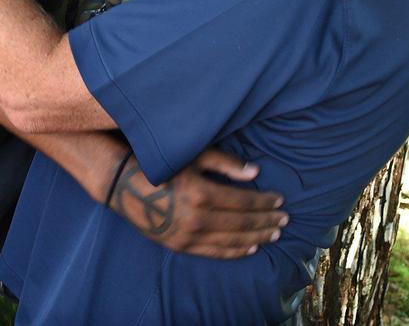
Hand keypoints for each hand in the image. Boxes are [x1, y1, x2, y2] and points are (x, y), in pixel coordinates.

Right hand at [107, 148, 287, 258]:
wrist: (123, 184)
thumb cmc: (160, 163)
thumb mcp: (192, 155)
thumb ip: (225, 163)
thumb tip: (255, 171)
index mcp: (201, 193)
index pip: (244, 201)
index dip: (266, 202)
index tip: (281, 201)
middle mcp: (197, 218)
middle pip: (243, 223)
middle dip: (267, 221)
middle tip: (285, 220)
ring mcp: (188, 235)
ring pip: (233, 241)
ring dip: (257, 238)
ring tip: (274, 234)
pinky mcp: (180, 246)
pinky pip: (215, 252)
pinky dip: (236, 251)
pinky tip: (251, 247)